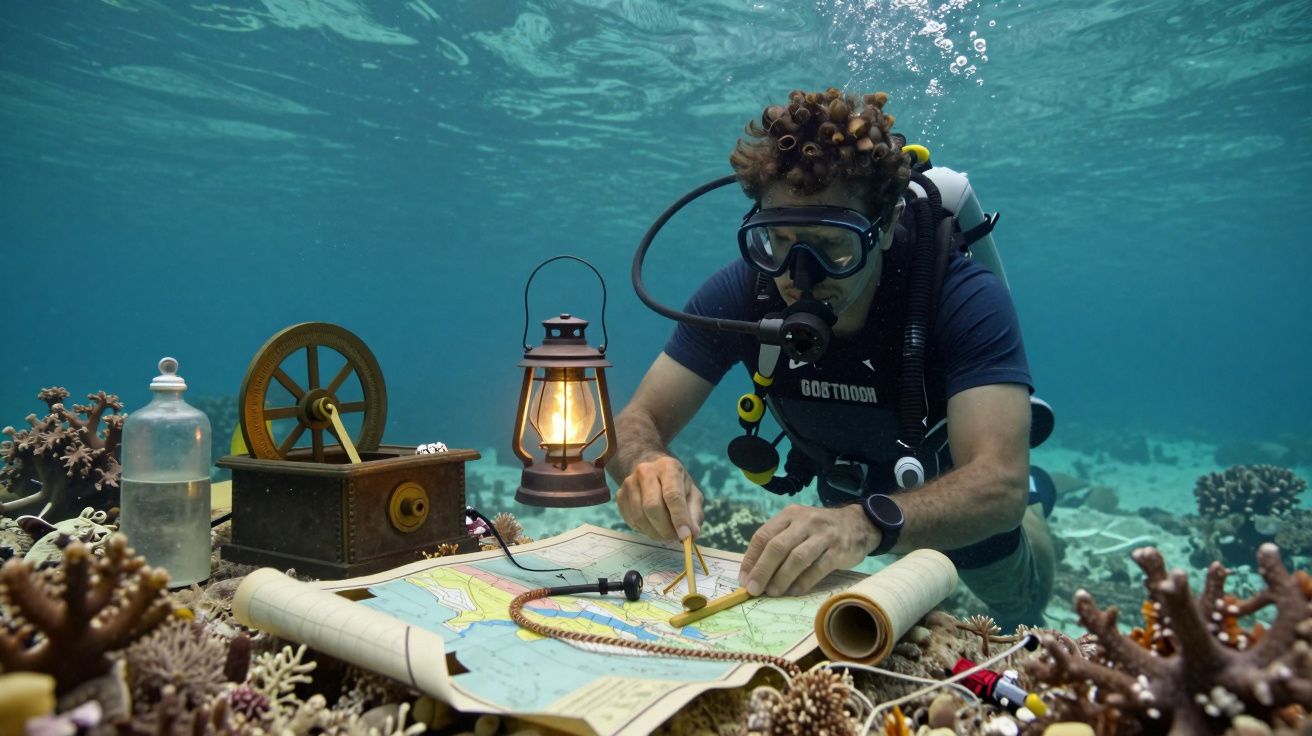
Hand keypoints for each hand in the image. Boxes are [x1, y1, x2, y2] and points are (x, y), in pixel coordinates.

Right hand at [616, 455, 704, 541]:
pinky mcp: (620, 495)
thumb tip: (692, 533)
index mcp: (668, 467)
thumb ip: (694, 514)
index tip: (686, 536)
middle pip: (652, 507)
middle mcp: (646, 471)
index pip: (672, 495)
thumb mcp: (693, 495)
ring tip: (666, 534)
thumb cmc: (677, 486)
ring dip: (655, 532)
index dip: (679, 518)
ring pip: (640, 517)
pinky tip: (653, 527)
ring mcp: (629, 482)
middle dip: (665, 529)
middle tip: (675, 539)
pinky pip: (631, 520)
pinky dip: (645, 530)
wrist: (653, 472)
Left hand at [739, 504, 878, 596]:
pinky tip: (794, 592)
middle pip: (778, 547)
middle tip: (754, 589)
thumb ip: (777, 542)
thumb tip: (753, 573)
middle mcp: (805, 522)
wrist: (859, 523)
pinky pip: (818, 568)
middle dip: (762, 570)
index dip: (751, 559)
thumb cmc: (819, 530)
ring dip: (781, 578)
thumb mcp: (797, 526)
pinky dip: (803, 582)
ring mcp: (823, 535)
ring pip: (797, 558)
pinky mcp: (839, 550)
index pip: (763, 535)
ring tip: (772, 592)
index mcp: (789, 514)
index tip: (744, 579)